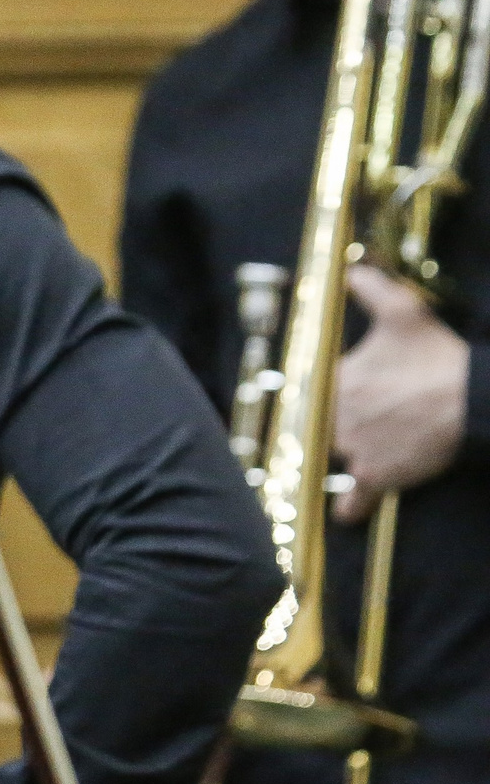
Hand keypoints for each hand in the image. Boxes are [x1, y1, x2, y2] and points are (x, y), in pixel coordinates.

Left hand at [332, 265, 468, 521]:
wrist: (471, 400)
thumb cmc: (437, 357)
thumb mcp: (403, 313)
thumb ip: (371, 289)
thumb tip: (352, 270)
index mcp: (333, 380)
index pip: (311, 391)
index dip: (324, 394)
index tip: (334, 396)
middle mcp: (333, 417)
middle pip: (322, 426)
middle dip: (334, 425)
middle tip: (361, 421)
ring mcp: (353, 449)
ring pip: (338, 457)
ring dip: (348, 455)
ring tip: (369, 450)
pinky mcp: (376, 476)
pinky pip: (355, 499)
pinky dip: (350, 508)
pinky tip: (346, 513)